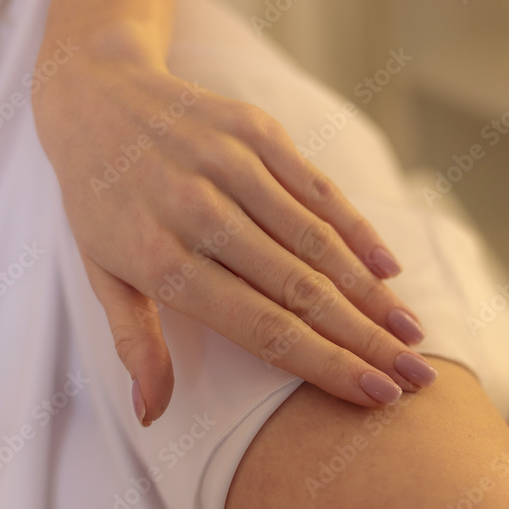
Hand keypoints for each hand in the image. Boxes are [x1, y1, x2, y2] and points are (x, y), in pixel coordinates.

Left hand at [33, 31, 436, 425]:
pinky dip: (358, 231)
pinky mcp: (256, 133)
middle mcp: (199, 213)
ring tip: (412, 333)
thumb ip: (134, 343)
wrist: (95, 94)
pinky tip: (390, 269)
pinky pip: (319, 189)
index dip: (324, 363)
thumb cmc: (100, 200)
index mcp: (160, 260)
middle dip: (366, 339)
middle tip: (414, 375)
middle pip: (302, 290)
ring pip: (319, 243)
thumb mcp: (100, 275)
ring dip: (372, 293)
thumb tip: (150, 414)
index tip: (374, 394)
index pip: (261, 326)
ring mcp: (231, 166)